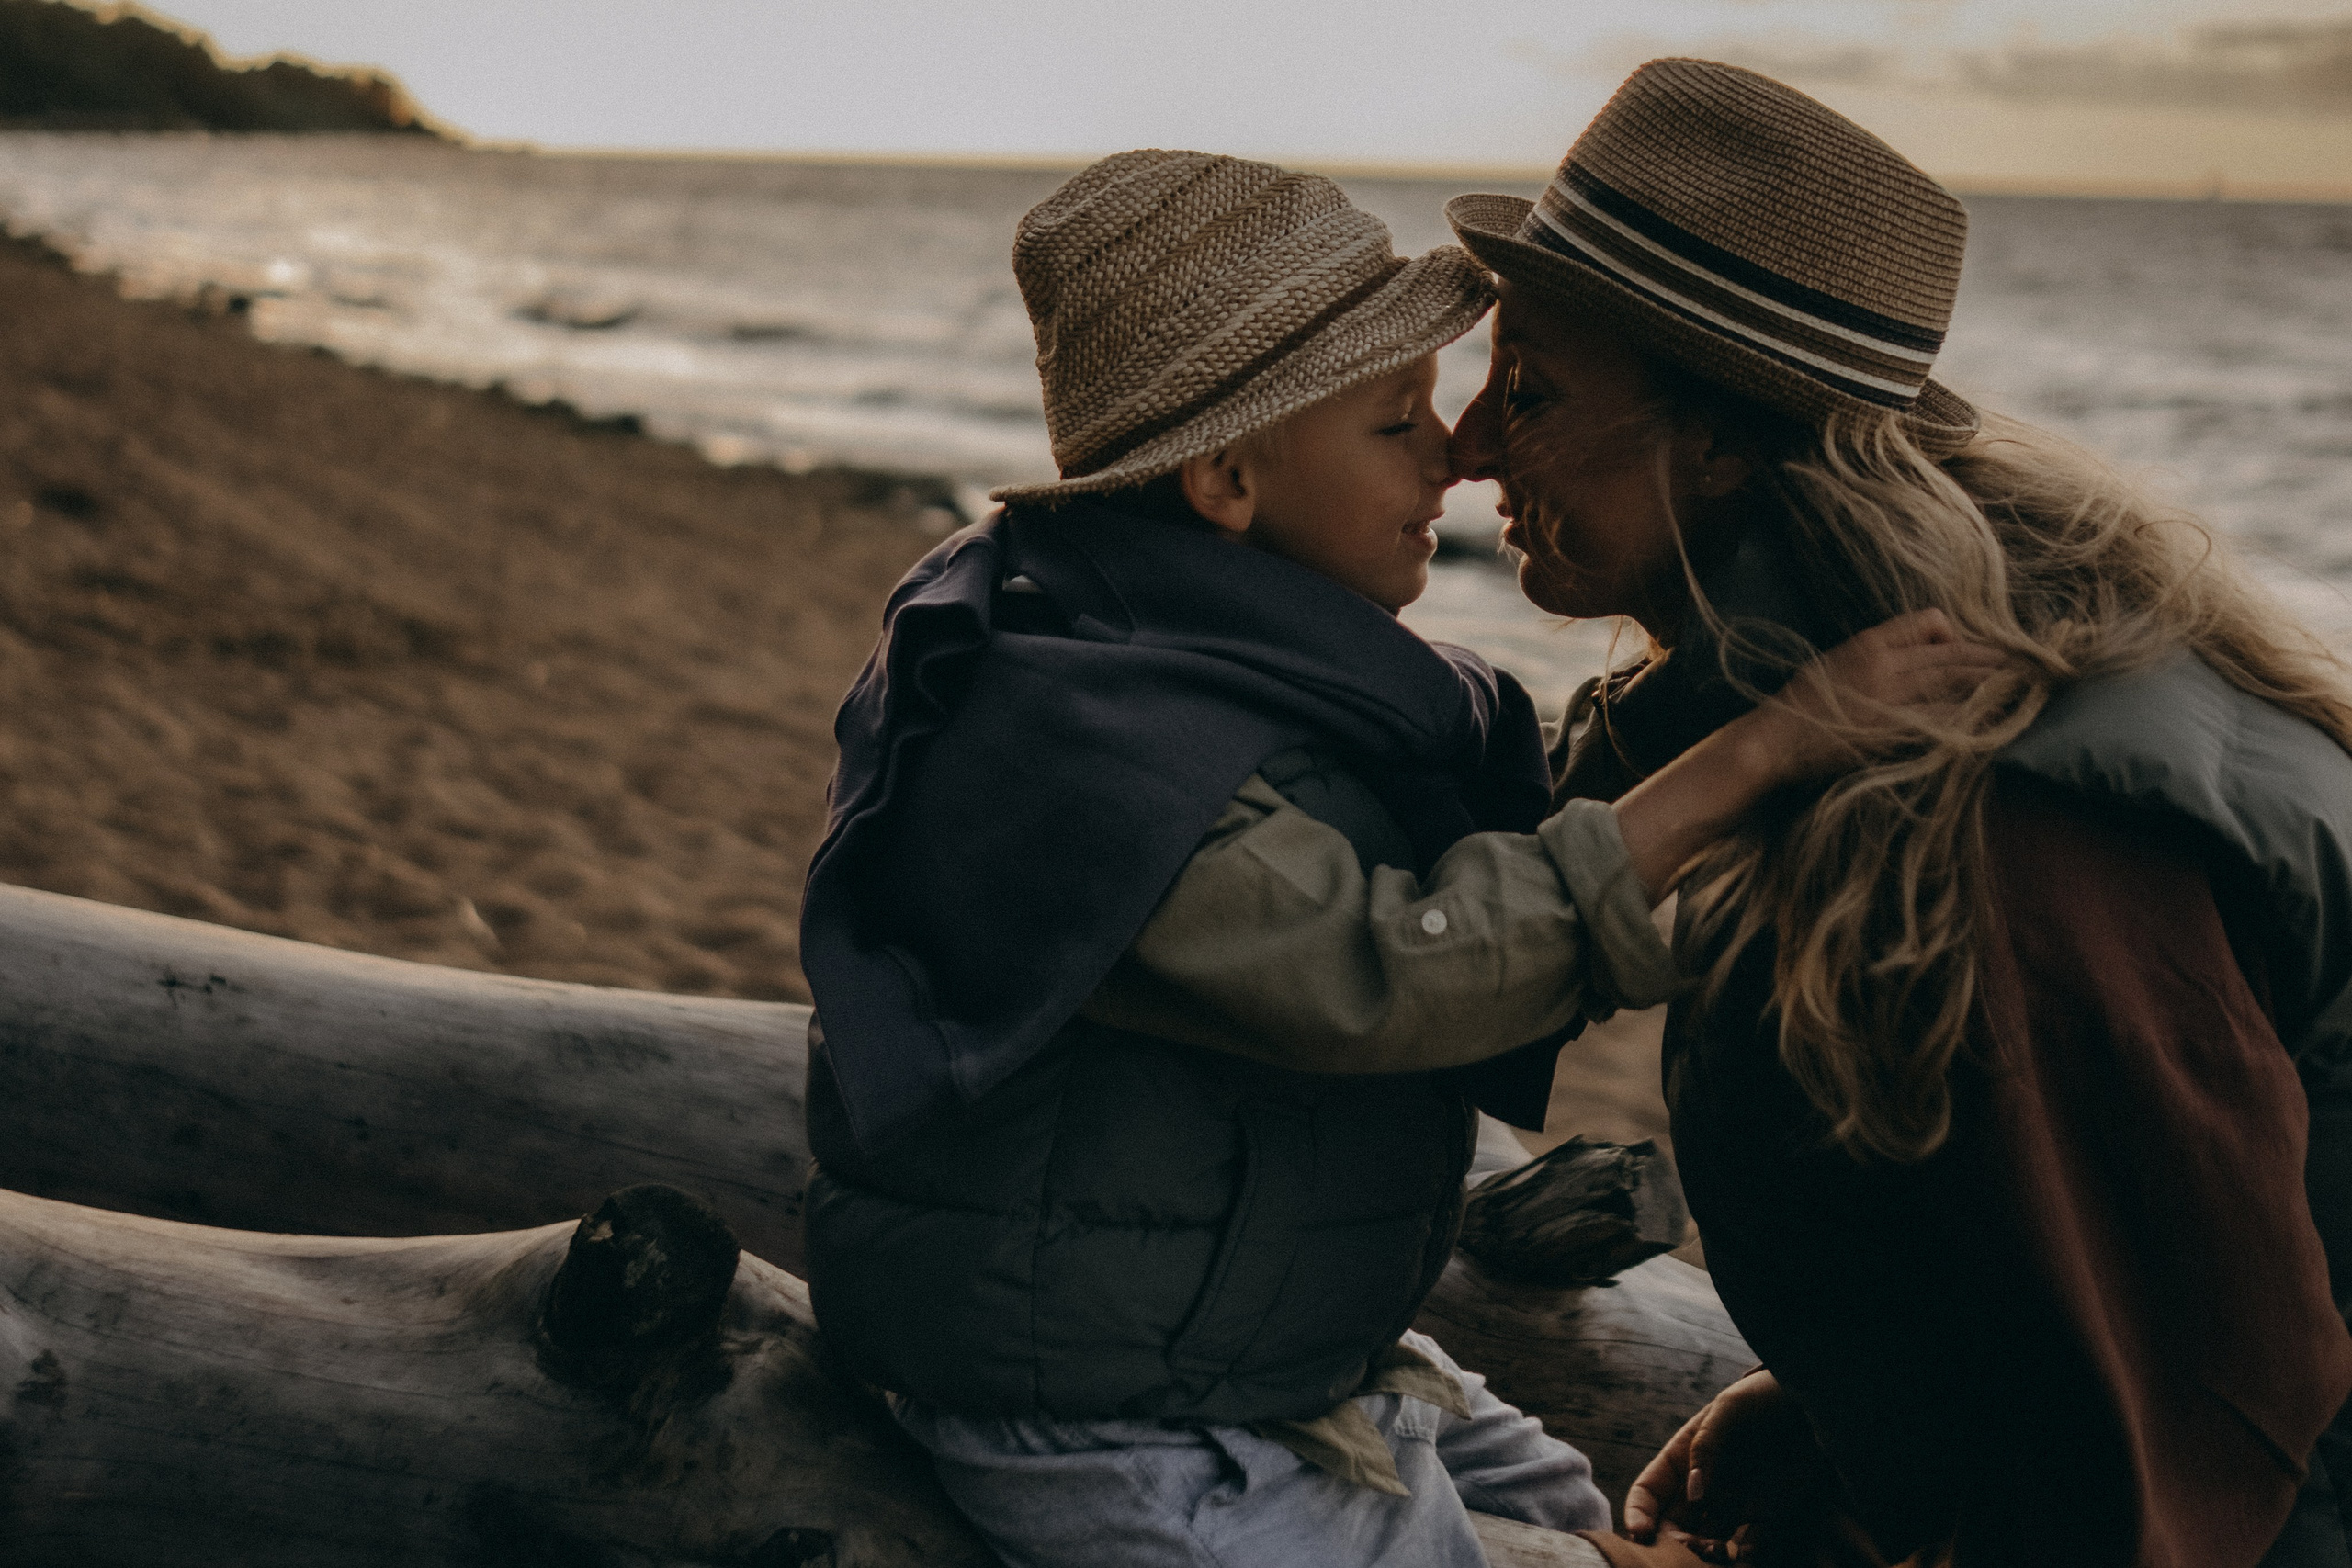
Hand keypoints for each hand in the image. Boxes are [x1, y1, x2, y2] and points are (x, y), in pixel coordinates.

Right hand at [1624, 1370, 1828, 1561]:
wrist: (1810, 1404)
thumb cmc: (1764, 1397)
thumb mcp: (1731, 1408)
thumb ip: (1706, 1445)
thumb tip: (1692, 1493)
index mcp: (1682, 1458)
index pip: (1648, 1492)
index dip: (1638, 1515)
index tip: (1641, 1536)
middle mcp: (1701, 1486)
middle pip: (1671, 1526)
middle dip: (1672, 1544)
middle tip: (1690, 1549)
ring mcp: (1731, 1503)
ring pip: (1704, 1541)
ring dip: (1704, 1555)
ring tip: (1718, 1555)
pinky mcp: (1763, 1515)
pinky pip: (1746, 1546)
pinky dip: (1741, 1558)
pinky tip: (1742, 1557)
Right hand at [1736, 608, 2010, 786]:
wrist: (1774, 742)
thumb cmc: (1802, 705)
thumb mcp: (1837, 662)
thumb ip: (1877, 655)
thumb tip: (1918, 654)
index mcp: (1870, 643)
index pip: (1932, 622)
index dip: (1960, 635)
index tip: (1974, 650)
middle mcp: (1887, 666)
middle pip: (1958, 654)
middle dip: (1998, 660)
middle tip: (2034, 665)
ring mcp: (1893, 701)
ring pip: (1960, 684)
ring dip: (1997, 687)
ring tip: (2027, 688)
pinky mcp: (1896, 734)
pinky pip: (1948, 722)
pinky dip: (1975, 720)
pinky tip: (1995, 722)